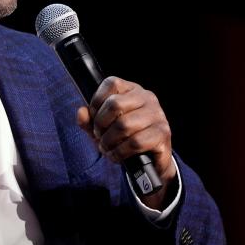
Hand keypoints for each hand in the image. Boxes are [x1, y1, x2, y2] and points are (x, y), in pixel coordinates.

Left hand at [76, 76, 175, 207]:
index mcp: (132, 90)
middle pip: (115, 104)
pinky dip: (120, 152)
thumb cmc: (124, 139)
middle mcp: (147, 98)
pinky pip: (135, 142)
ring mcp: (157, 115)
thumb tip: (81, 113)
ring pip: (124, 125)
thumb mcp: (103, 129)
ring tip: (107, 148)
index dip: (96, 104)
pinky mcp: (163, 133)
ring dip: (109, 141)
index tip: (94, 121)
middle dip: (100, 125)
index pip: (111, 83)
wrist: (150, 160)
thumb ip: (89, 121)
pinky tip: (117, 155)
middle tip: (99, 137)